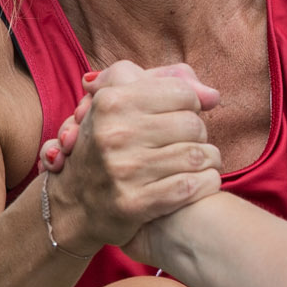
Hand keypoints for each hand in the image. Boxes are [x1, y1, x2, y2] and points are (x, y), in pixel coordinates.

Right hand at [41, 60, 224, 250]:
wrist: (73, 204)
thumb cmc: (105, 146)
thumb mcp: (119, 101)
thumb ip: (166, 82)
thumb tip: (212, 96)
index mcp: (111, 102)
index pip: (182, 92)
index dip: (190, 104)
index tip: (182, 116)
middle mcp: (114, 134)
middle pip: (193, 124)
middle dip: (199, 134)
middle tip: (188, 142)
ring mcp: (123, 170)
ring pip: (197, 156)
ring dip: (208, 160)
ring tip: (200, 163)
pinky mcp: (133, 203)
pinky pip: (190, 187)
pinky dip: (205, 184)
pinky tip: (200, 183)